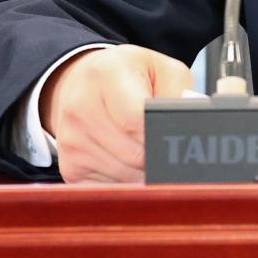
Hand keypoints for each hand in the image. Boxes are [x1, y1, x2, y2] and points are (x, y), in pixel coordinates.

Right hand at [39, 45, 193, 182]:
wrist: (83, 81)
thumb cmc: (129, 75)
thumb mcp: (163, 69)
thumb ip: (180, 95)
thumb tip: (189, 130)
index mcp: (107, 73)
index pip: (136, 120)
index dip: (159, 135)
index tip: (173, 138)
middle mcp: (80, 106)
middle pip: (132, 154)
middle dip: (156, 155)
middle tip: (166, 146)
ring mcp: (70, 139)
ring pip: (122, 176)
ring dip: (142, 171)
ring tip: (146, 148)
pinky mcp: (69, 166)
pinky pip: (107, 188)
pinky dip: (124, 180)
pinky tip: (126, 160)